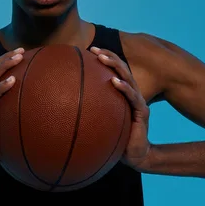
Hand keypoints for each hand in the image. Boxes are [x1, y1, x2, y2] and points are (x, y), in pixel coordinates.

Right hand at [0, 47, 24, 183]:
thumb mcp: (5, 129)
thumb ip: (14, 118)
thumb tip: (37, 115)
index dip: (4, 62)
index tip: (21, 53)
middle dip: (5, 58)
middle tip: (21, 49)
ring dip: (4, 66)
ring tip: (18, 57)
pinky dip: (0, 88)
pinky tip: (12, 80)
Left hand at [90, 46, 150, 169]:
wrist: (134, 155)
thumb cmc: (115, 140)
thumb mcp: (98, 122)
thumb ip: (88, 111)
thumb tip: (62, 107)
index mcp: (121, 94)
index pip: (113, 71)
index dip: (103, 59)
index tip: (88, 51)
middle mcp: (131, 94)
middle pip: (121, 69)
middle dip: (108, 56)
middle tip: (94, 50)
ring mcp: (138, 101)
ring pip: (127, 78)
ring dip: (114, 66)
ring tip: (102, 58)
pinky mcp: (142, 112)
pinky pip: (133, 97)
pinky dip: (124, 88)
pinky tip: (115, 82)